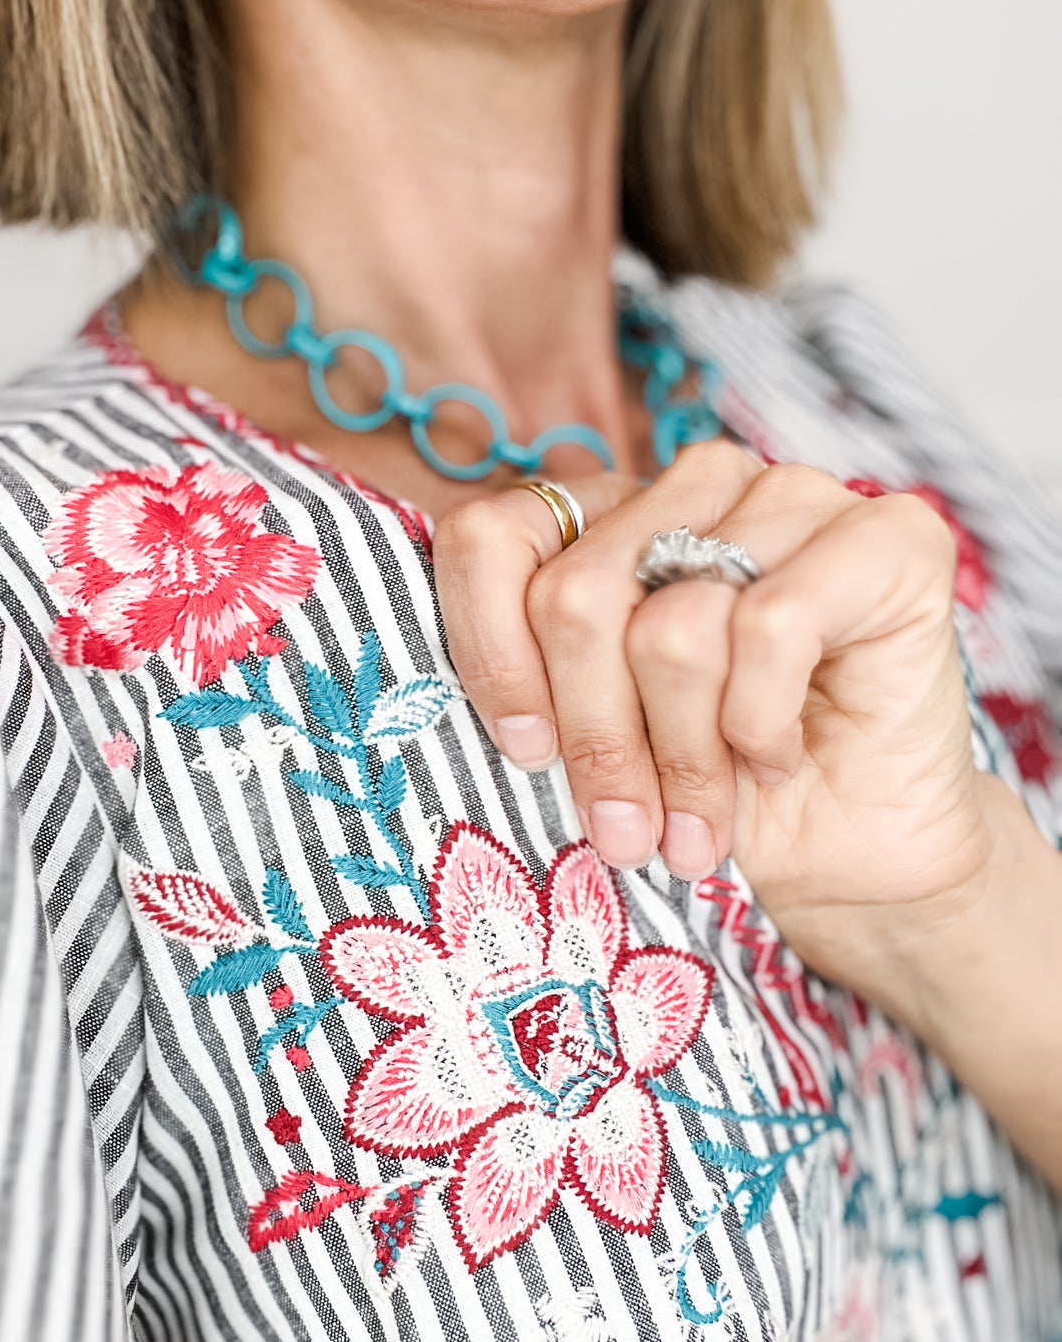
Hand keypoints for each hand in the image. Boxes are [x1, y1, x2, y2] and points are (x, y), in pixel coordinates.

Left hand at [434, 442, 988, 978]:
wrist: (848, 857)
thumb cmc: (705, 793)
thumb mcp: (591, 740)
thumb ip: (531, 687)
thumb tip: (454, 714)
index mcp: (607, 514)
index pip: (490, 538)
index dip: (490, 655)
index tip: (526, 753)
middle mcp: (695, 484)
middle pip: (575, 597)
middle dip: (595, 740)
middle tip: (624, 829)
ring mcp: (794, 496)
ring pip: (672, 626)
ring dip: (681, 755)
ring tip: (700, 819)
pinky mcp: (888, 537)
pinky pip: (771, 627)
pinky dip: (760, 725)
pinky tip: (777, 758)